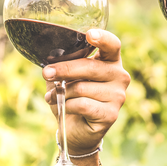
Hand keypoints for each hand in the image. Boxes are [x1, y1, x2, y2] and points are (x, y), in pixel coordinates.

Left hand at [42, 29, 130, 154]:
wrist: (75, 130)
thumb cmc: (71, 97)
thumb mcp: (66, 77)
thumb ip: (64, 64)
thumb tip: (51, 57)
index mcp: (111, 61)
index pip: (112, 45)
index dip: (102, 38)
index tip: (89, 35)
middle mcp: (120, 76)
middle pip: (90, 67)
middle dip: (64, 69)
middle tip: (46, 73)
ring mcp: (118, 96)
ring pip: (82, 88)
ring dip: (61, 93)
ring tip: (52, 97)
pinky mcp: (111, 114)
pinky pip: (82, 105)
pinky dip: (66, 106)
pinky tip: (62, 107)